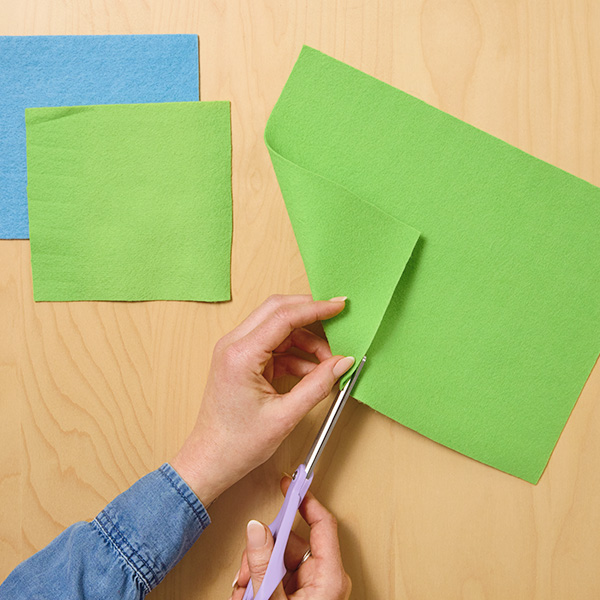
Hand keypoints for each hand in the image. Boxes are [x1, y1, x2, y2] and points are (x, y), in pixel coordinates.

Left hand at [171, 295, 353, 505]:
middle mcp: (234, 345)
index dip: (316, 308)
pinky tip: (313, 373)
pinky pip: (274, 345)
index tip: (340, 306)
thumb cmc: (238, 443)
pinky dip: (296, 354)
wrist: (211, 460)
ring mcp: (236, 350)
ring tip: (327, 363)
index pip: (283, 316)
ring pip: (278, 327)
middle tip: (338, 321)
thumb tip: (343, 362)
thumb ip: (318, 385)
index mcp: (241, 354)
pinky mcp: (242, 360)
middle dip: (310, 314)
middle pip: (277, 310)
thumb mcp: (285, 416)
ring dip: (306, 339)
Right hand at [231, 476, 351, 599]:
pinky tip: (249, 593)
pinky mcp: (300, 596)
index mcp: (330, 577)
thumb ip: (264, 565)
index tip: (290, 483)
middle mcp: (324, 579)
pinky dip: (259, 582)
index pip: (322, 523)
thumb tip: (257, 530)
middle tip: (247, 569)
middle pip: (290, 542)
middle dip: (263, 553)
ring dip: (256, 570)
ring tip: (245, 590)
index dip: (304, 499)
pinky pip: (277, 575)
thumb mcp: (273, 599)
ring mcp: (312, 587)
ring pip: (279, 558)